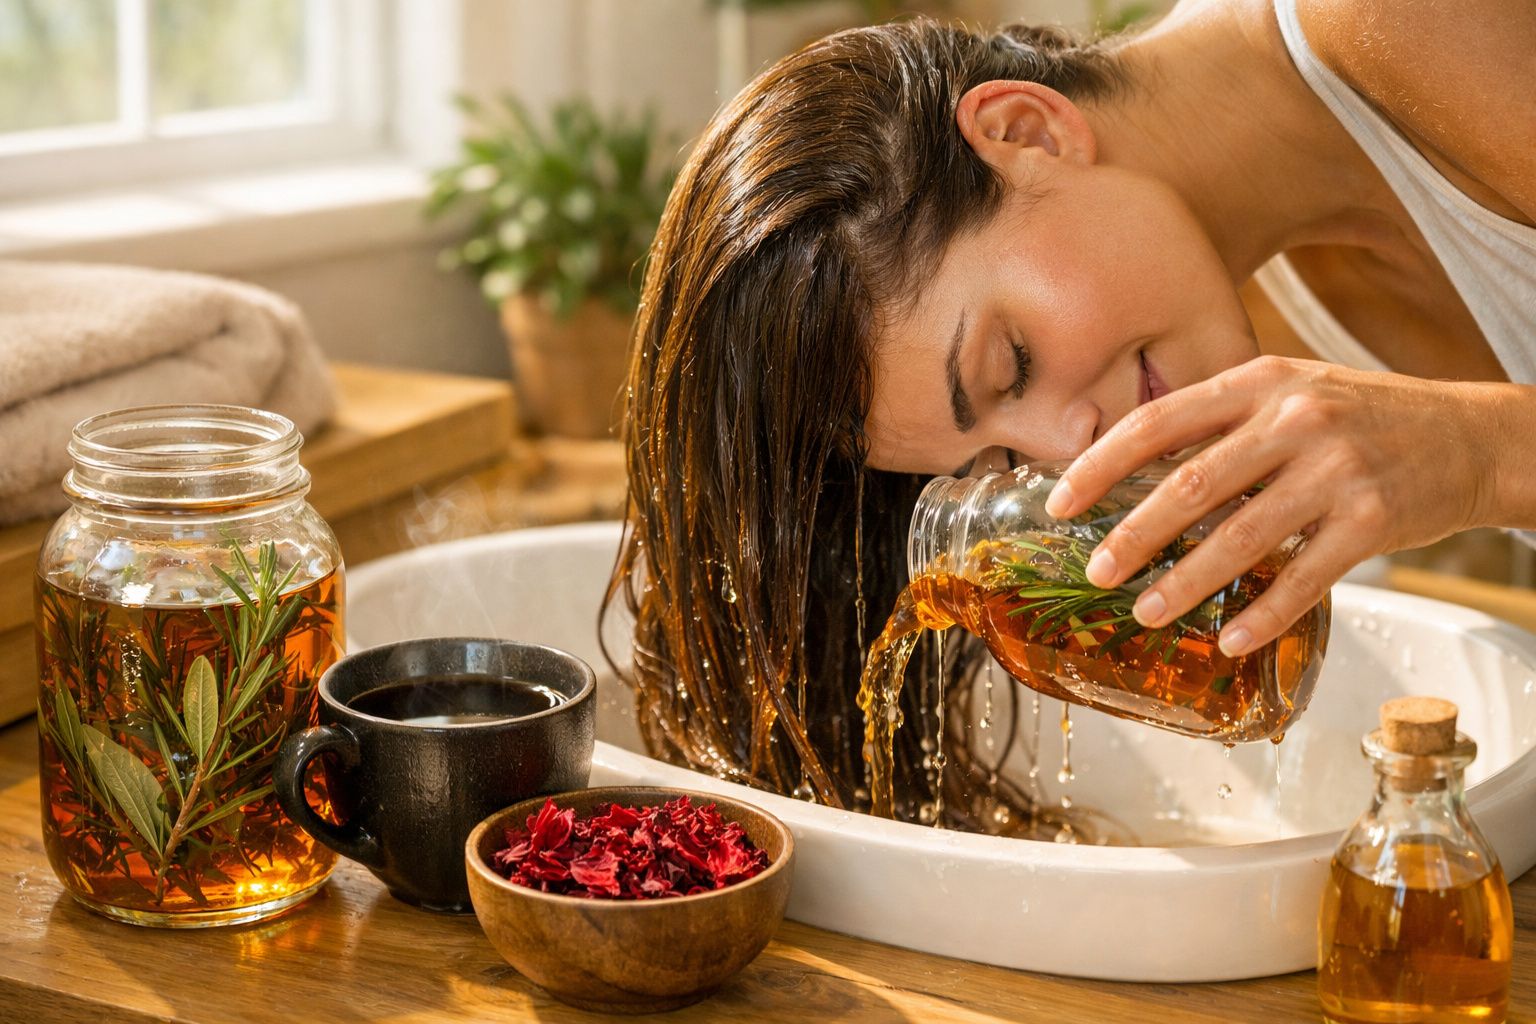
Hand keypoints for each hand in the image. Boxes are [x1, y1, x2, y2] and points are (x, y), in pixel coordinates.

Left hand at [1043, 356, 1503, 656]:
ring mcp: (1337, 470)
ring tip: (1147, 612)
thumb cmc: (1365, 418)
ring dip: (1186, 583)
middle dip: (1132, 535)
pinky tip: (1230, 639)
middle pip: (1190, 484)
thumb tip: (1137, 475)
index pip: (1160, 421)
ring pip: (1240, 537)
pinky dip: (1263, 614)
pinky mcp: (1374, 520)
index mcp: (1261, 382)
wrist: (1475, 436)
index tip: (1060, 501)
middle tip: (1096, 570)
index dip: (1101, 464)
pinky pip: (1305, 578)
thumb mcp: (1292, 393)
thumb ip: (1224, 423)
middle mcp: (1296, 418)